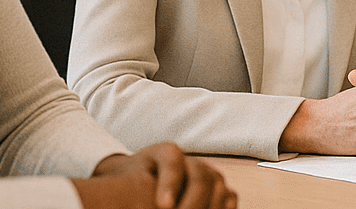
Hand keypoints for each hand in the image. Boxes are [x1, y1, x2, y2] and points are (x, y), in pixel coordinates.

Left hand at [72, 144, 235, 208]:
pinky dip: (225, 208)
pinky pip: (229, 196)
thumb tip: (134, 201)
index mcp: (165, 153)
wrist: (140, 183)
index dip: (171, 183)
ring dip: (211, 206)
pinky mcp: (216, 188)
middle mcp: (191, 160)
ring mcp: (207, 173)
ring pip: (218, 185)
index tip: (163, 206)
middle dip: (192, 202)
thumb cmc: (131, 183)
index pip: (172, 161)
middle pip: (200, 176)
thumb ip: (133, 188)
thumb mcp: (126, 181)